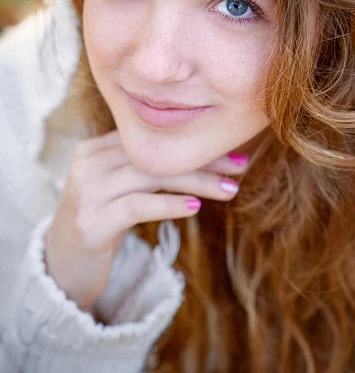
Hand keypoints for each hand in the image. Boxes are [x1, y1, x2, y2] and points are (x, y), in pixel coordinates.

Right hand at [44, 130, 247, 313]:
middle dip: (202, 162)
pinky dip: (169, 205)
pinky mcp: (91, 223)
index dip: (193, 146)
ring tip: (229, 190)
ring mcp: (86, 192)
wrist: (60, 268)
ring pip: (151, 176)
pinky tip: (195, 208)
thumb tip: (203, 159)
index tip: (230, 153)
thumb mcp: (118, 189)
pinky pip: (137, 205)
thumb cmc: (100, 224)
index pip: (152, 140)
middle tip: (239, 167)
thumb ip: (143, 169)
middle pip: (155, 155)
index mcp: (95, 149)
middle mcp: (88, 164)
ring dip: (196, 183)